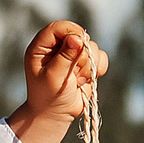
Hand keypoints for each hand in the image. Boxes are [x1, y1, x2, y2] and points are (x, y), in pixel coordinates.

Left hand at [8, 20, 109, 142]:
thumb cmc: (48, 97)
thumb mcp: (53, 76)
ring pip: (92, 47)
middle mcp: (57, 47)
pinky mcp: (85, 64)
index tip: (79, 42)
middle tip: (74, 73)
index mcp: (42, 47)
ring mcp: (73, 55)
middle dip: (81, 55)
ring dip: (88, 66)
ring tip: (76, 81)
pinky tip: (85, 81)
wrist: (55, 115)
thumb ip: (64, 56)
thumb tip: (76, 38)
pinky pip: (101, 58)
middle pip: (79, 35)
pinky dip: (97, 69)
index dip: (71, 31)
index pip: (58, 27)